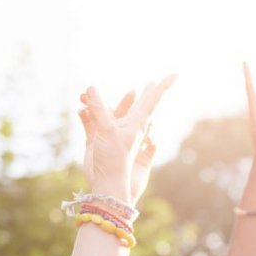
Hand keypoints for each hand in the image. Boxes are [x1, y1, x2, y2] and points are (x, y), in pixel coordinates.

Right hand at [78, 76, 172, 204]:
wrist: (105, 181)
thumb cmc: (114, 158)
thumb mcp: (107, 129)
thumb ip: (99, 108)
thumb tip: (90, 88)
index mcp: (137, 122)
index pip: (152, 99)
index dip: (163, 86)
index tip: (176, 73)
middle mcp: (127, 126)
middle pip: (136, 104)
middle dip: (143, 94)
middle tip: (152, 83)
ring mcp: (112, 132)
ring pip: (107, 110)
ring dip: (95, 102)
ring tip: (82, 95)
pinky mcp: (97, 138)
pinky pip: (92, 121)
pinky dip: (86, 114)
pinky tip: (79, 110)